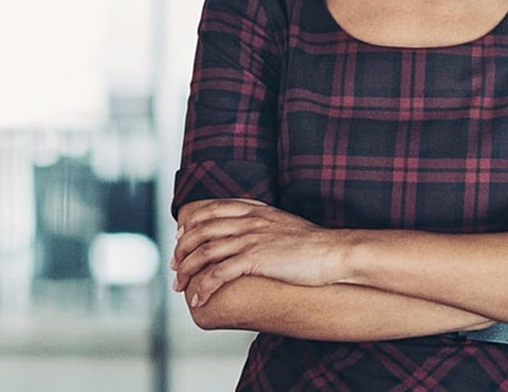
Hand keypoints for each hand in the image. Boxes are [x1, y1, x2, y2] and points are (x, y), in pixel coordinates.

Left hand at [171, 199, 342, 306]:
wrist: (333, 252)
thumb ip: (264, 224)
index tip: (181, 237)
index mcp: (256, 210)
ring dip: (187, 270)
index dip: (192, 223)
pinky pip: (220, 273)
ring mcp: (252, 239)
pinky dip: (205, 286)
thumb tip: (252, 236)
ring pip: (205, 251)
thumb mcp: (284, 223)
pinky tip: (198, 298)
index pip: (213, 210)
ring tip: (180, 286)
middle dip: (182, 249)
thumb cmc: (313, 244)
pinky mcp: (256, 259)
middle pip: (202, 230)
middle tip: (175, 266)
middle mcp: (250, 221)